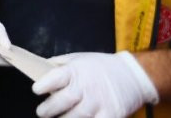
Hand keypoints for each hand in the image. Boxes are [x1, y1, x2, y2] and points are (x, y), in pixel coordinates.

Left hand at [33, 51, 158, 117]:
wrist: (134, 75)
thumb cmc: (103, 67)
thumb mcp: (79, 58)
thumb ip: (60, 65)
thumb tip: (40, 69)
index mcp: (77, 71)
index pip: (56, 78)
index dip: (45, 84)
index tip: (36, 90)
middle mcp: (87, 87)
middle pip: (64, 101)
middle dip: (49, 109)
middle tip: (41, 112)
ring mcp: (99, 102)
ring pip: (76, 116)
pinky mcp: (111, 115)